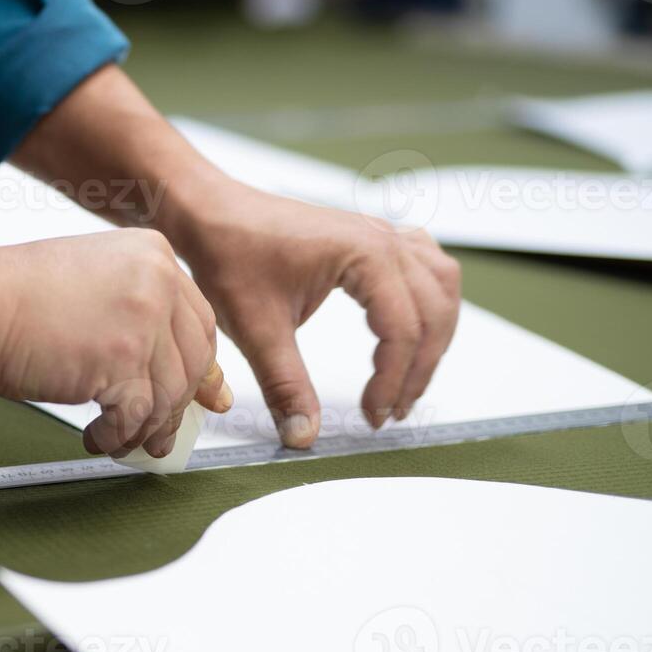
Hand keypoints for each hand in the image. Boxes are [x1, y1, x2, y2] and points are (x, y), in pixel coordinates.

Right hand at [0, 229, 232, 458]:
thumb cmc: (10, 296)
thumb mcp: (90, 285)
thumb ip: (136, 314)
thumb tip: (170, 366)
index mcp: (152, 255)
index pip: (197, 322)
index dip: (199, 367)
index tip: (201, 396)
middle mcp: (158, 282)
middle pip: (192, 361)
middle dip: (176, 407)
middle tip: (159, 434)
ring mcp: (144, 322)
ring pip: (168, 396)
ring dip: (143, 429)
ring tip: (118, 440)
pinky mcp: (122, 362)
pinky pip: (137, 417)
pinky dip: (118, 436)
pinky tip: (97, 438)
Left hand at [172, 179, 461, 447]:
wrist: (210, 214)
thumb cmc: (230, 256)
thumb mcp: (256, 330)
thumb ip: (285, 386)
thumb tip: (304, 437)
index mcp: (365, 255)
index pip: (402, 330)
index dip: (392, 381)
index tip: (372, 417)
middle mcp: (383, 239)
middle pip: (434, 312)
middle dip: (418, 369)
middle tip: (391, 411)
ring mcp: (381, 233)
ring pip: (441, 287)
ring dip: (434, 336)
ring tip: (406, 380)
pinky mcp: (371, 237)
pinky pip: (427, 265)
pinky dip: (431, 300)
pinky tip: (414, 326)